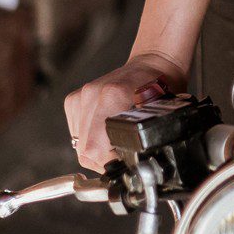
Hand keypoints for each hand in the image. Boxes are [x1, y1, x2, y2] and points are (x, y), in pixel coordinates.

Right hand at [64, 52, 186, 173]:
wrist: (152, 65)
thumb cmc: (159, 89)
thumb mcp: (159, 115)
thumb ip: (142, 139)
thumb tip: (130, 168)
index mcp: (113, 95)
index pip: (96, 149)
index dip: (110, 163)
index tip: (124, 164)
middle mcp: (93, 94)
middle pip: (85, 150)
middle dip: (104, 160)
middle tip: (122, 155)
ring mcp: (82, 95)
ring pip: (78, 144)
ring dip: (95, 150)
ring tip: (115, 141)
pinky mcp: (74, 99)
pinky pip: (75, 133)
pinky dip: (88, 139)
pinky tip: (105, 132)